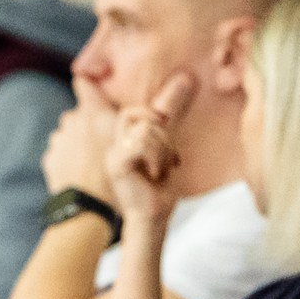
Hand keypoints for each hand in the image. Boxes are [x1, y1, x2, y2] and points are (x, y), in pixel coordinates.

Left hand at [41, 86, 119, 197]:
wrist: (88, 207)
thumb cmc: (116, 173)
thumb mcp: (129, 142)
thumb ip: (123, 118)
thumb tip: (116, 108)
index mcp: (92, 111)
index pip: (83, 82)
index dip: (88, 85)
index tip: (94, 93)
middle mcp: (71, 119)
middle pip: (79, 115)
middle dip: (88, 124)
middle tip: (104, 145)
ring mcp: (58, 139)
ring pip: (69, 135)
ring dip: (78, 143)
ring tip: (93, 164)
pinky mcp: (49, 158)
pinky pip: (61, 153)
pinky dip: (68, 160)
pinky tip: (81, 174)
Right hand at [103, 73, 199, 223]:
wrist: (153, 218)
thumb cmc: (160, 189)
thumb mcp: (167, 146)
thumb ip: (170, 118)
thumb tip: (185, 79)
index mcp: (123, 142)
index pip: (132, 112)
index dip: (151, 114)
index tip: (166, 129)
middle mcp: (114, 146)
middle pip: (134, 114)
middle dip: (160, 133)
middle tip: (169, 158)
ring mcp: (113, 155)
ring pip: (144, 130)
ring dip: (163, 149)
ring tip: (163, 168)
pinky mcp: (117, 164)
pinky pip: (140, 143)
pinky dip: (156, 156)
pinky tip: (156, 173)